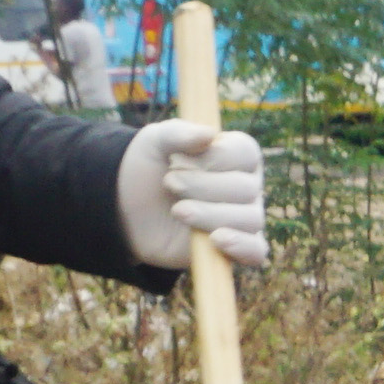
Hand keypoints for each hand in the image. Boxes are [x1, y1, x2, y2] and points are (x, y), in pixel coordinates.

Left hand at [120, 118, 269, 269]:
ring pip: (250, 219)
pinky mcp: (234, 248)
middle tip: (169, 183)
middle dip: (203, 187)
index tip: (179, 159)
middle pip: (246, 189)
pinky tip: (216, 240)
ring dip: (210, 214)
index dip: (216, 158)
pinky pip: (256, 251)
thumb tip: (209, 134)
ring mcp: (243, 218)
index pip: (246, 154)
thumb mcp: (154, 142)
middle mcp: (247, 186)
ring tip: (177, 211)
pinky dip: (241, 246)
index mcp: (236, 155)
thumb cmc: (149, 168)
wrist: (128, 207)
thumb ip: (178, 133)